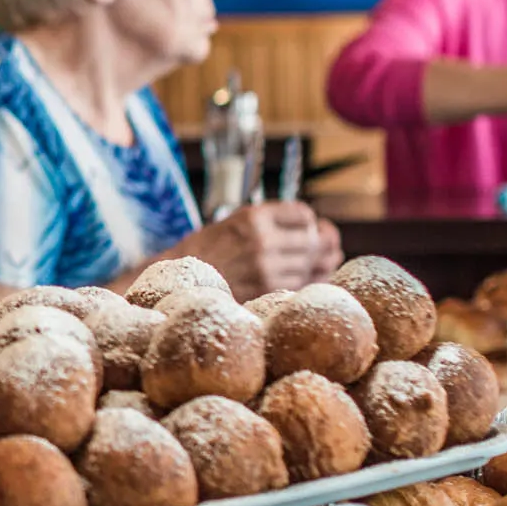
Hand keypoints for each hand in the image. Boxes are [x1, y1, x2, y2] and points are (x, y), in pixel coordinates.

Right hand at [176, 201, 336, 295]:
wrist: (181, 279)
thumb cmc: (210, 249)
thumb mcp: (236, 222)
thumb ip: (274, 221)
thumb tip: (324, 233)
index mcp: (253, 217)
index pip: (304, 215)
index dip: (308, 222)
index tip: (303, 227)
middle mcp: (262, 240)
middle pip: (313, 241)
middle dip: (319, 244)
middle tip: (314, 247)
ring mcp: (265, 267)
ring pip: (310, 264)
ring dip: (312, 264)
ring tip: (300, 262)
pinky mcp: (266, 290)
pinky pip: (300, 283)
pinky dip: (304, 280)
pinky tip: (295, 276)